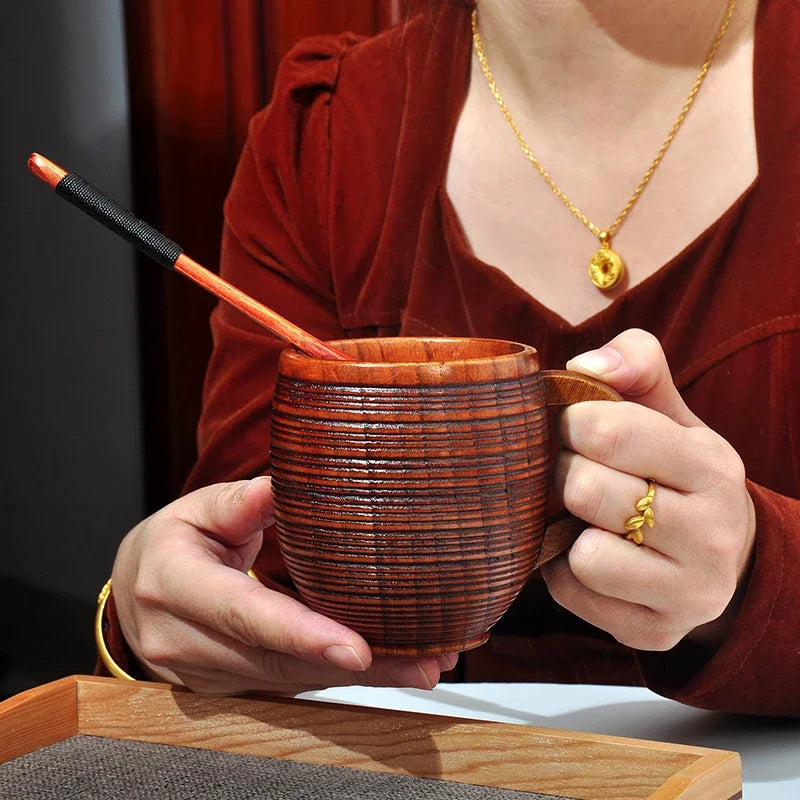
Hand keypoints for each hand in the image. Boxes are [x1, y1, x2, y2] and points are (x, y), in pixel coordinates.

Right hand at [111, 477, 456, 693]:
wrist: (138, 589)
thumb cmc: (173, 542)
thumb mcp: (196, 509)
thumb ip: (238, 502)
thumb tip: (277, 488)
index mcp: (172, 584)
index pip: (243, 613)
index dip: (301, 634)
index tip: (356, 648)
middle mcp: (182, 641)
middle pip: (278, 663)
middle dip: (355, 668)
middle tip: (421, 662)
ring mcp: (202, 675)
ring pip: (289, 683)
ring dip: (359, 679)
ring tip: (421, 664)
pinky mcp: (227, 689)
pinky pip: (288, 687)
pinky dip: (336, 677)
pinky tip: (387, 668)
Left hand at [541, 328, 755, 651]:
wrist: (723, 555)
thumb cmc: (675, 470)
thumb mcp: (671, 412)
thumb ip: (637, 365)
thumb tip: (584, 364)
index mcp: (712, 467)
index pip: (613, 431)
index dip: (572, 423)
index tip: (571, 426)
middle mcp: (713, 535)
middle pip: (588, 491)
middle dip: (564, 474)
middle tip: (571, 471)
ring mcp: (689, 592)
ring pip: (586, 555)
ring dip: (567, 530)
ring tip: (585, 517)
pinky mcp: (656, 631)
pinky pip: (574, 594)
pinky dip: (564, 570)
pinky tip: (590, 552)